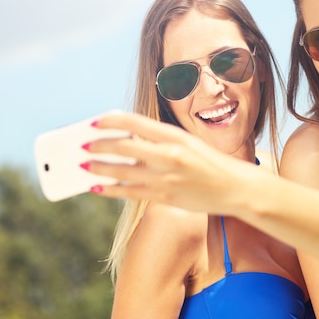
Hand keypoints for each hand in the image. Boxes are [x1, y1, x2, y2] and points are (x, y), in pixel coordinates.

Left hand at [80, 112, 248, 213]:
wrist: (236, 188)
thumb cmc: (211, 163)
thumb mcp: (189, 143)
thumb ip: (161, 141)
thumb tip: (127, 141)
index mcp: (176, 136)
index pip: (135, 123)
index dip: (111, 121)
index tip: (96, 122)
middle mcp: (170, 155)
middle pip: (123, 147)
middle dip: (99, 146)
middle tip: (83, 145)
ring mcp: (167, 178)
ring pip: (122, 172)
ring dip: (99, 168)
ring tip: (84, 166)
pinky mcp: (166, 198)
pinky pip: (130, 193)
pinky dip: (111, 190)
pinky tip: (97, 187)